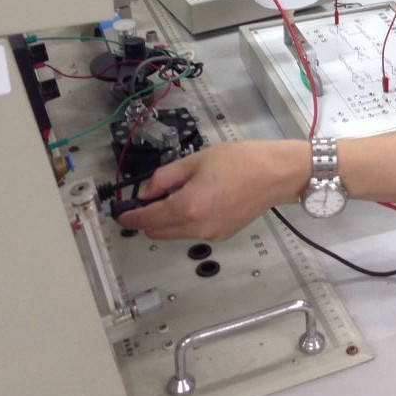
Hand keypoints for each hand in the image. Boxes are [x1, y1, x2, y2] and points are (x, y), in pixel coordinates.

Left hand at [120, 140, 311, 240]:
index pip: (146, 219)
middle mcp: (196, 228)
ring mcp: (210, 235)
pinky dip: (186, 221)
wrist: (276, 174)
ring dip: (168, 220)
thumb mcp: (197, 160)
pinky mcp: (222, 235)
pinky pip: (193, 232)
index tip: (119, 213)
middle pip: (157, 232)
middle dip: (148, 218)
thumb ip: (166, 177)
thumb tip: (146, 192)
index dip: (129, 217)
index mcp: (186, 207)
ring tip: (180, 193)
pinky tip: (199, 200)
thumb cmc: (240, 160)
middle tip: (150, 197)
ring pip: (175, 233)